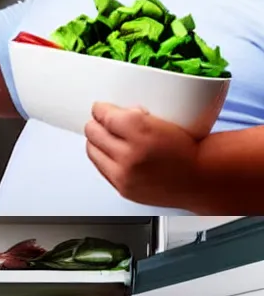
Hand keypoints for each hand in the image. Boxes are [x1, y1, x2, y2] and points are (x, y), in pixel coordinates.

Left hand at [85, 103, 202, 206]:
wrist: (202, 178)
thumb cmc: (189, 148)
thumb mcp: (167, 119)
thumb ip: (136, 114)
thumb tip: (114, 111)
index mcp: (142, 131)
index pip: (106, 116)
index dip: (100, 109)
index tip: (101, 107)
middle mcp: (131, 155)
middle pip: (93, 132)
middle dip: (95, 123)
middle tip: (101, 119)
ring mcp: (125, 174)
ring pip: (92, 149)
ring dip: (94, 140)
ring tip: (102, 135)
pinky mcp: (123, 188)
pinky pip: (100, 168)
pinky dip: (101, 157)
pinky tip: (107, 151)